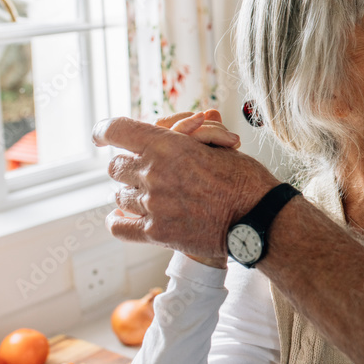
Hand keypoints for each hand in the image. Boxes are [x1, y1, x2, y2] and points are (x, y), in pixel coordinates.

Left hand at [92, 116, 279, 259]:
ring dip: (132, 193)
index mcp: (167, 145)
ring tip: (153, 195)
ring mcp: (152, 206)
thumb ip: (188, 140)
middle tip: (148, 170)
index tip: (102, 136)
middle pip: (116, 166)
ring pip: (119, 196)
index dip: (105, 130)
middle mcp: (153, 174)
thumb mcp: (219, 147)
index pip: (116, 130)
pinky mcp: (157, 234)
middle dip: (130, 165)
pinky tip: (126, 216)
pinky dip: (119, 220)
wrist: (260, 218)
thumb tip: (172, 132)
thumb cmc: (246, 179)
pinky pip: (120, 226)